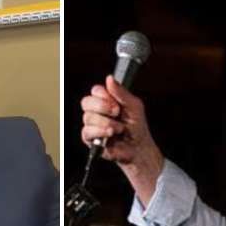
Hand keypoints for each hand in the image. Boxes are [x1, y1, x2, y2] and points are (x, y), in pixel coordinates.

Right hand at [80, 76, 164, 198]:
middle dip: (102, 106)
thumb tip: (109, 78)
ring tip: (119, 129)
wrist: (138, 147)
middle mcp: (96, 111)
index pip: (95, 90)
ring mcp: (91, 124)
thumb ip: (121, 92)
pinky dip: (101, 132)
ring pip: (88, 117)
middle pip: (86, 101)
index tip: (117, 103)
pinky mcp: (89, 138)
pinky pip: (87, 131)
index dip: (104, 95)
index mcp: (106, 101)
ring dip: (107, 122)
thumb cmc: (137, 127)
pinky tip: (111, 134)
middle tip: (116, 113)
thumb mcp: (134, 106)